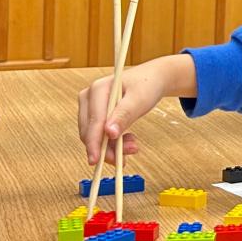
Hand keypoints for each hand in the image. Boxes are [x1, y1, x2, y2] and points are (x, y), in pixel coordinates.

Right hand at [78, 55, 195, 163]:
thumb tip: (109, 133)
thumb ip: (124, 115)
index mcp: (98, 89)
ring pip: (94, 136)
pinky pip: (100, 135)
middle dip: (106, 147)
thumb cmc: (146, 85)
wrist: (152, 80)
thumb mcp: (139, 99)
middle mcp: (89, 98)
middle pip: (90, 131)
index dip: (94, 142)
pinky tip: (128, 143)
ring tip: (133, 146)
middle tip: (127, 156)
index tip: (96, 160)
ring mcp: (91, 107)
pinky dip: (113, 143)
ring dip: (112, 147)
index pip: (93, 121)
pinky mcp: (96, 115)